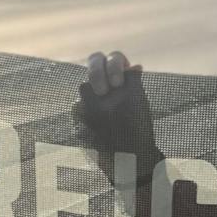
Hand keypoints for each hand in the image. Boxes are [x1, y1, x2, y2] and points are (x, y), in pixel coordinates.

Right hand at [74, 51, 158, 169]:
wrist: (128, 157)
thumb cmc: (138, 129)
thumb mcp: (139, 107)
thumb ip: (134, 85)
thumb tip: (137, 66)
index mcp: (123, 79)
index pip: (114, 58)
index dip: (113, 66)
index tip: (118, 84)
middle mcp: (106, 84)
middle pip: (94, 61)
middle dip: (96, 72)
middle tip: (104, 91)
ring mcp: (91, 98)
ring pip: (83, 87)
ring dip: (91, 98)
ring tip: (103, 116)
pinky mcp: (80, 114)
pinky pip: (76, 108)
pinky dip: (83, 117)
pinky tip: (95, 130)